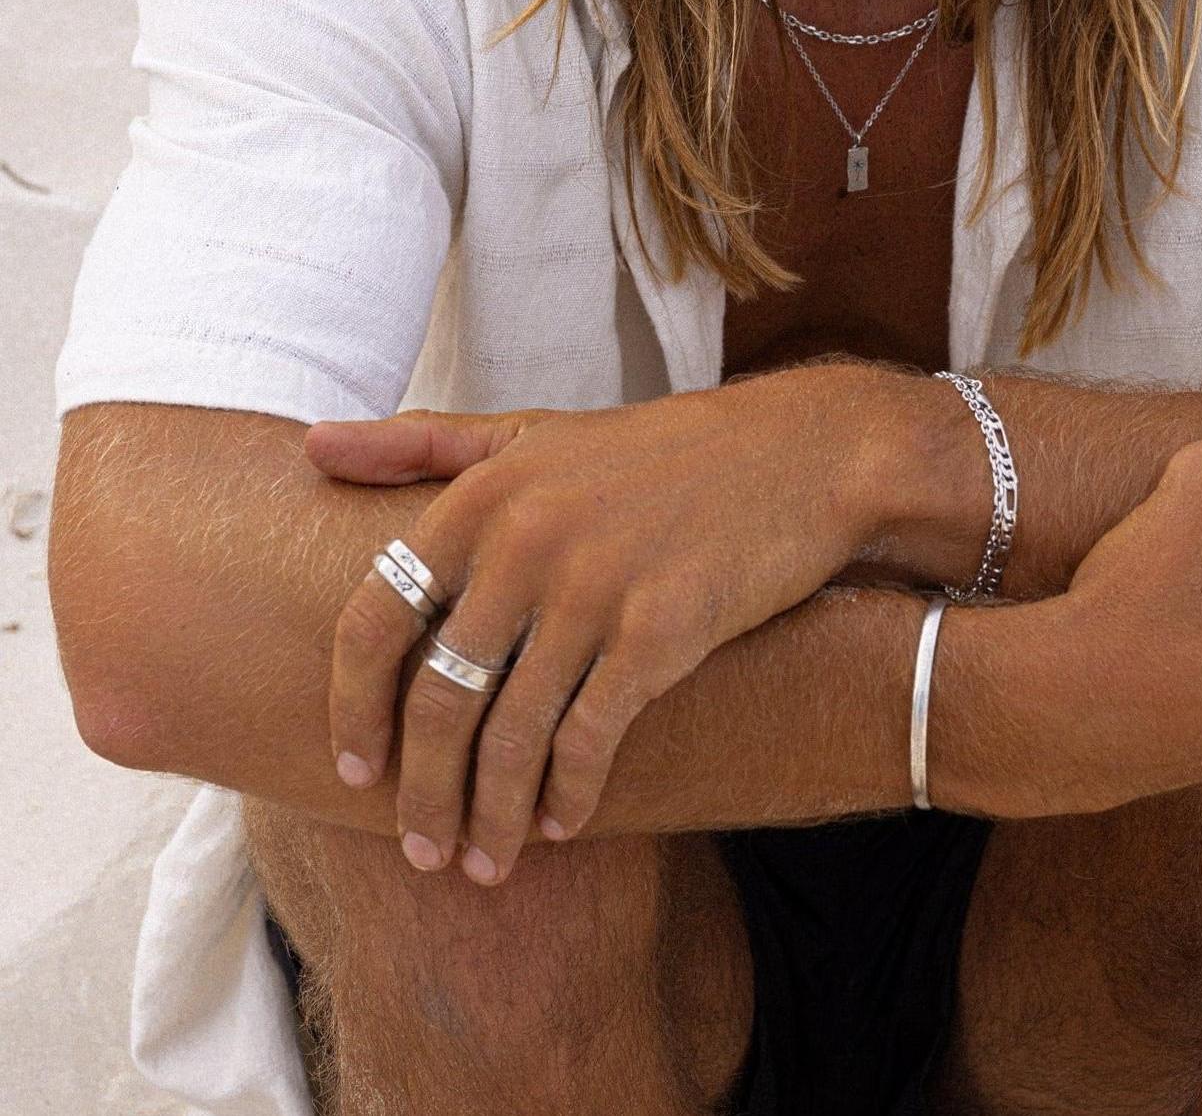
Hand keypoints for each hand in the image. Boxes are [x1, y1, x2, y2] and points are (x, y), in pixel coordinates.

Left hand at [314, 370, 885, 884]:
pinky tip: (564, 821)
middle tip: (422, 848)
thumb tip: (309, 447)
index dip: (353, 706)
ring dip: (489, 816)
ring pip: (509, 736)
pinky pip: (588, 741)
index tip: (355, 769)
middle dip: (421, 794)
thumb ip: (426, 444)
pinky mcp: (660, 629)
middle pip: (437, 698)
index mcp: (485, 492)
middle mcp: (526, 538)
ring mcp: (593, 586)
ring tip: (486, 860)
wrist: (802, 455)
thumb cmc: (665, 450)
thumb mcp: (537, 431)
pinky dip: (568, 796)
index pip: (374, 616)